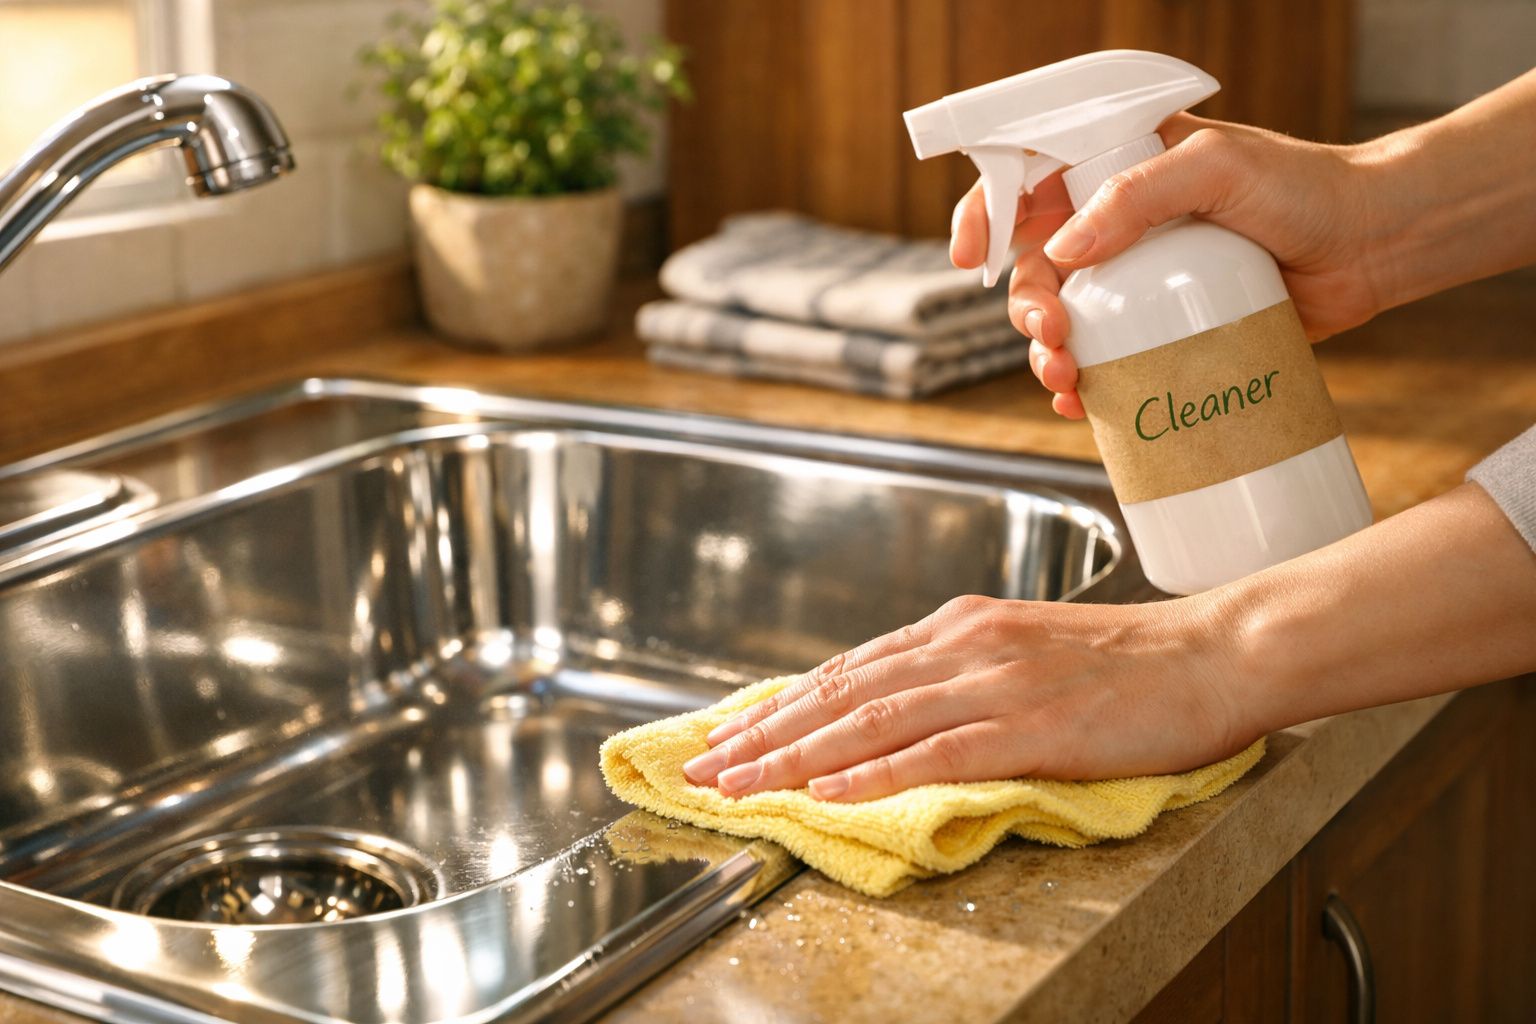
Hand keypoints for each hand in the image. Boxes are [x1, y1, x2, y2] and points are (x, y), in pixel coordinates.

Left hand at [680, 594, 1252, 801]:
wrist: (1214, 654)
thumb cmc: (1128, 664)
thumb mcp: (1025, 651)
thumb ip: (959, 673)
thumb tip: (895, 708)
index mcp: (960, 627)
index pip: (848, 670)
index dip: (781, 703)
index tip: (729, 731)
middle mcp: (964, 645)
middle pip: (840, 694)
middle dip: (763, 732)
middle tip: (704, 764)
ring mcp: (995, 682)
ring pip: (870, 721)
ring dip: (793, 755)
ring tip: (739, 781)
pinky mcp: (1031, 725)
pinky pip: (935, 751)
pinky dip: (872, 772)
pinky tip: (826, 789)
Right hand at [953, 114, 1385, 419]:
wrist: (1375, 244)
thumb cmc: (1306, 188)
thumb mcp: (1220, 167)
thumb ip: (1141, 193)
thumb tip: (1067, 248)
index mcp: (1118, 166)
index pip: (1027, 180)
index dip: (984, 214)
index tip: (969, 256)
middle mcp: (1120, 222)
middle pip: (1036, 266)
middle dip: (1025, 307)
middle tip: (1050, 334)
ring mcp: (1141, 279)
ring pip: (1065, 320)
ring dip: (1047, 355)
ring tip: (1067, 380)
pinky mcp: (1167, 329)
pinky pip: (1110, 360)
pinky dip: (1087, 389)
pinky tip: (1084, 406)